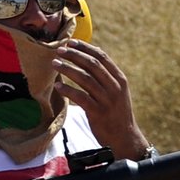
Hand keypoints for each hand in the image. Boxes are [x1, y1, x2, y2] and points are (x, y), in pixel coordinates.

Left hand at [52, 40, 147, 159]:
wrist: (125, 137)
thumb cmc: (116, 113)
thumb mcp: (117, 92)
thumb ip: (106, 77)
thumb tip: (88, 59)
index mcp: (120, 79)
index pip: (102, 57)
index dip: (86, 48)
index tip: (71, 42)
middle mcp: (115, 87)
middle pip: (92, 64)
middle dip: (74, 55)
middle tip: (59, 50)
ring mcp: (107, 100)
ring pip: (85, 78)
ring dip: (68, 69)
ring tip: (55, 64)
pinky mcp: (98, 113)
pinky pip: (80, 98)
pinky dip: (68, 90)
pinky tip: (58, 86)